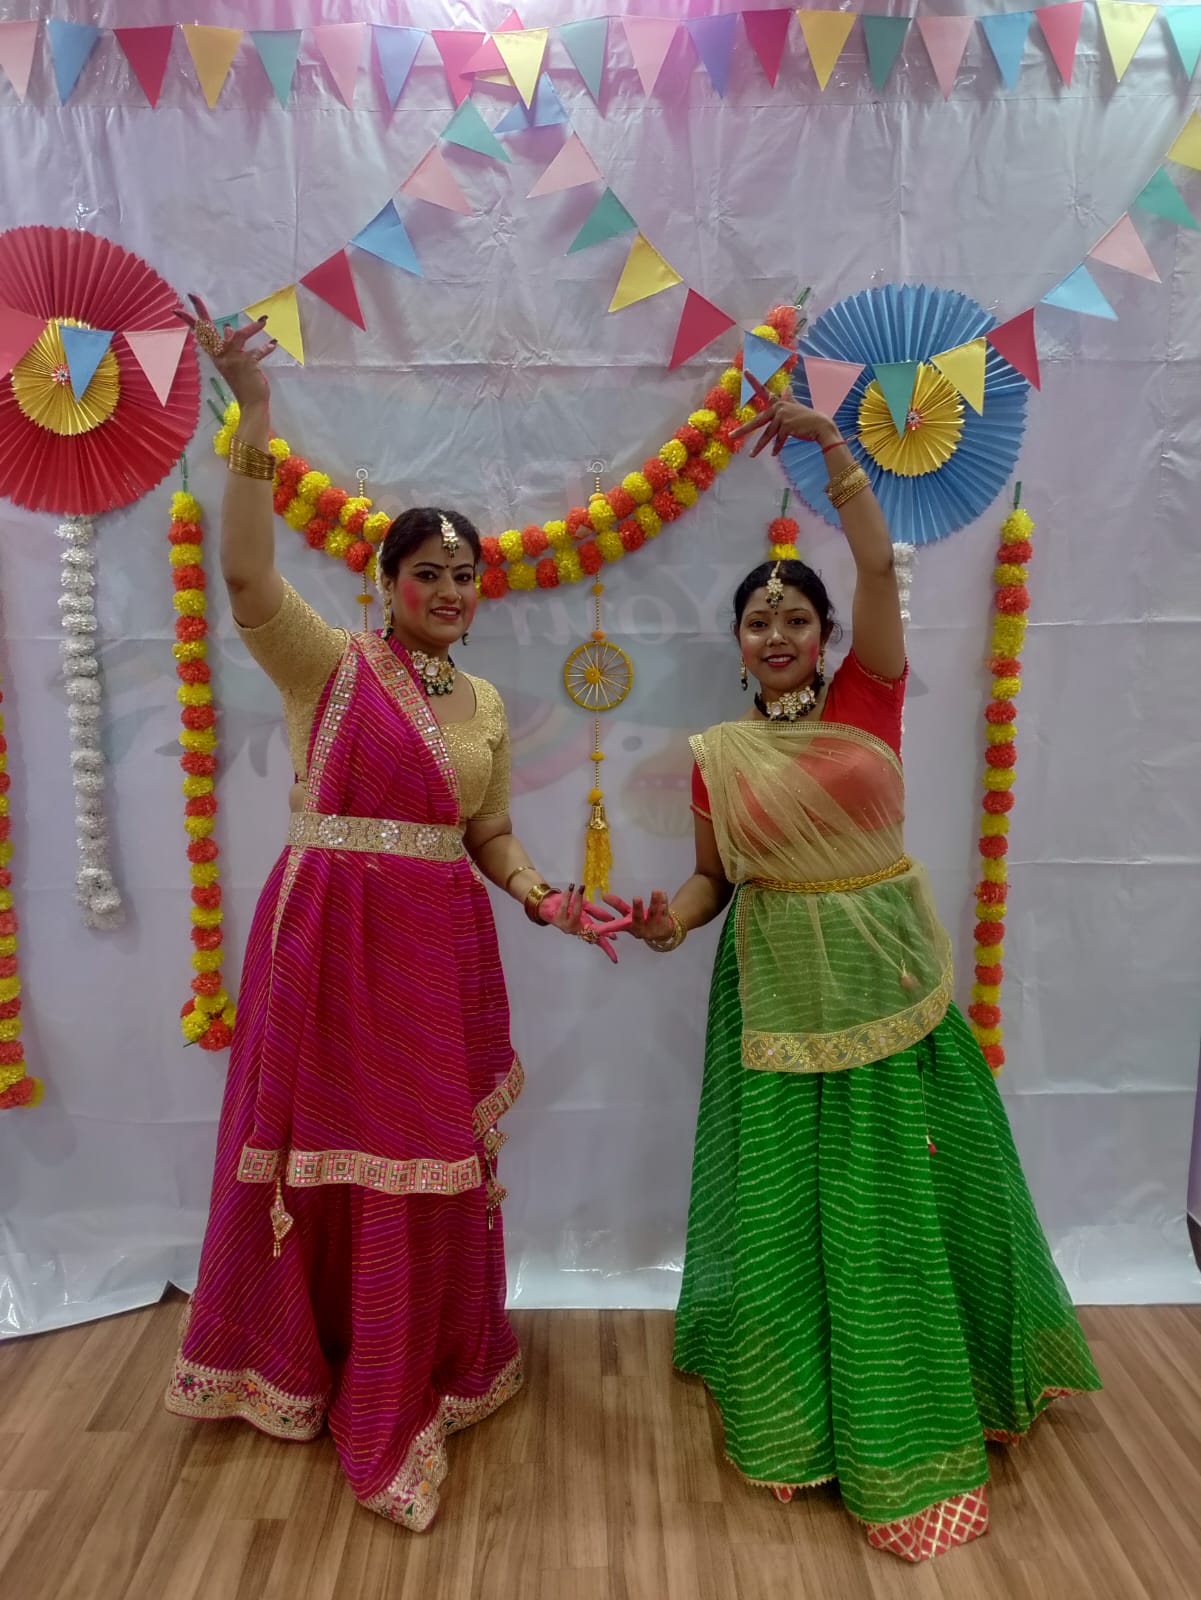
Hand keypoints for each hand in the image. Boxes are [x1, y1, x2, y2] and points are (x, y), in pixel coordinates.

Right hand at [173, 292, 276, 411]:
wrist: (251, 403)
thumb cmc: (243, 382)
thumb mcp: (233, 362)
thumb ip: (230, 345)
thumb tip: (228, 328)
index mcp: (216, 355)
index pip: (200, 336)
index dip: (189, 322)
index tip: (177, 310)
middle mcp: (221, 356)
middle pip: (208, 331)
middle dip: (200, 313)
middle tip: (193, 296)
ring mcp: (233, 359)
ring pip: (239, 336)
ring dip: (252, 328)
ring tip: (263, 321)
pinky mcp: (247, 363)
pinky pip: (257, 351)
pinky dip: (266, 347)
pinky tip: (273, 344)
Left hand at [540, 887, 631, 964]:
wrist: (550, 903)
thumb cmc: (570, 906)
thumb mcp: (586, 908)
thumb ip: (598, 913)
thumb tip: (612, 919)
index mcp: (585, 928)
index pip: (598, 941)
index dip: (607, 949)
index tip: (615, 959)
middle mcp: (577, 930)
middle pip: (591, 934)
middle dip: (602, 932)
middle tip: (613, 935)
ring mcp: (567, 926)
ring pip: (576, 914)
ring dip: (578, 901)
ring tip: (581, 889)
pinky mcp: (558, 918)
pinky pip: (565, 906)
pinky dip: (568, 895)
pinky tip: (571, 887)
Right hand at [604, 890, 673, 942]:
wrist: (660, 933)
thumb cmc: (641, 923)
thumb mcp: (628, 916)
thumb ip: (617, 905)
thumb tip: (604, 895)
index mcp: (630, 927)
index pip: (618, 924)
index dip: (608, 926)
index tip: (600, 922)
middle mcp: (641, 928)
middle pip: (638, 919)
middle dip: (637, 909)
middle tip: (636, 898)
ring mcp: (653, 927)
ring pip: (654, 914)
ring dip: (655, 902)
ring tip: (656, 891)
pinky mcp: (665, 923)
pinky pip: (665, 911)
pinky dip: (664, 901)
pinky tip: (662, 893)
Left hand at [730, 372, 836, 458]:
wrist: (820, 426)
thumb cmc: (808, 418)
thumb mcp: (795, 406)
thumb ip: (788, 398)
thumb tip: (786, 387)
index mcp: (779, 402)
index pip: (764, 391)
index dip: (754, 381)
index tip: (745, 371)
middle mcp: (778, 407)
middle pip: (757, 421)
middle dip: (743, 430)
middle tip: (731, 436)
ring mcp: (781, 416)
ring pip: (767, 435)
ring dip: (759, 447)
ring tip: (751, 455)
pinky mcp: (786, 426)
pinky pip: (778, 440)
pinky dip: (777, 448)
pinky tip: (774, 454)